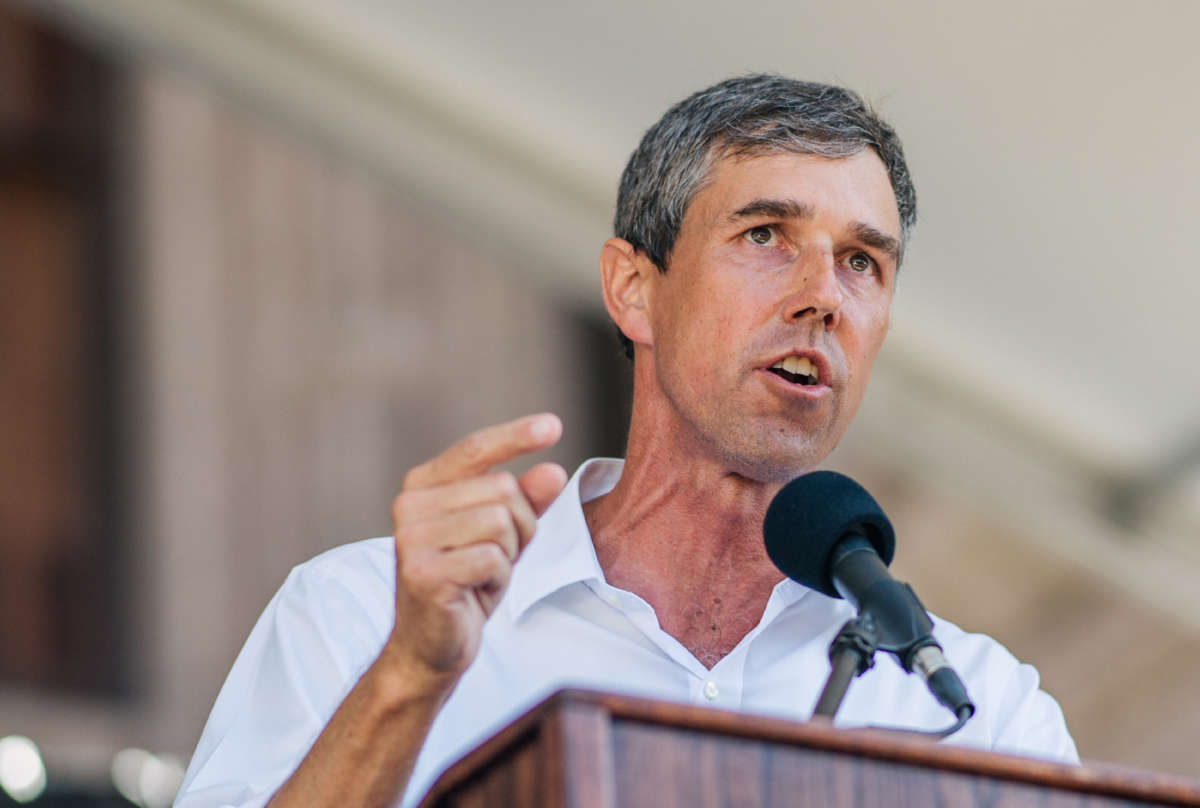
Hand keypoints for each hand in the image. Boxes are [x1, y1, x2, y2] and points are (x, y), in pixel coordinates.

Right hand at [382, 413, 567, 688]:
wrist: (429, 647)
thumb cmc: (466, 584)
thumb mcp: (503, 535)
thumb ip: (525, 501)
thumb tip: (554, 470)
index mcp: (422, 487)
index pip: (476, 450)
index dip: (515, 436)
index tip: (553, 426)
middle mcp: (410, 506)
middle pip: (502, 489)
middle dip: (519, 527)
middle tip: (495, 559)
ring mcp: (412, 539)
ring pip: (501, 523)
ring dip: (507, 556)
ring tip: (482, 577)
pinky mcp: (423, 573)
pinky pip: (493, 559)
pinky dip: (497, 580)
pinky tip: (475, 594)